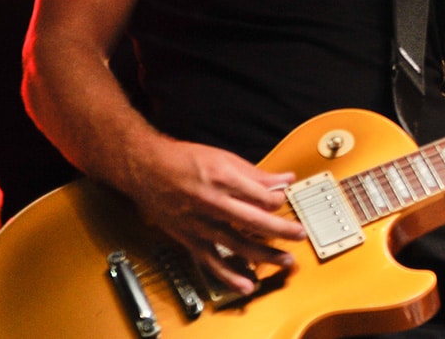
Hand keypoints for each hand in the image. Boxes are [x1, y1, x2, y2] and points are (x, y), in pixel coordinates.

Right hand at [121, 139, 305, 293]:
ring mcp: (200, 223)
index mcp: (223, 179)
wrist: (145, 169)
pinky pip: (211, 261)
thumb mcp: (223, 158)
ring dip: (264, 255)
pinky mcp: (189, 238)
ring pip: (237, 244)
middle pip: (254, 221)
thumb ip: (256, 173)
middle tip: (300, 235)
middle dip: (281, 230)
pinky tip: (245, 285)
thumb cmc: (183, 159)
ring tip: (285, 261)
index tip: (284, 201)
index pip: (262, 197)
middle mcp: (212, 203)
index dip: (279, 201)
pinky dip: (229, 275)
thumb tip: (285, 178)